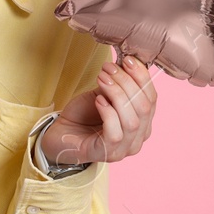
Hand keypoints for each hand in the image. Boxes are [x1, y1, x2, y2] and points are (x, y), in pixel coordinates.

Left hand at [40, 49, 155, 166]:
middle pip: (144, 108)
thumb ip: (119, 83)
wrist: (61, 133)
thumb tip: (129, 61)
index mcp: (143, 123)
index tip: (127, 60)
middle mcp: (138, 139)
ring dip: (117, 94)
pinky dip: (108, 113)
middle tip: (109, 69)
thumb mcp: (104, 94)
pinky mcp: (106, 154)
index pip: (152, 99)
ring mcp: (124, 149)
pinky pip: (115, 133)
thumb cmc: (84, 115)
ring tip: (102, 79)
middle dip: (127, 83)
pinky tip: (98, 101)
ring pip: (132, 120)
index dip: (142, 77)